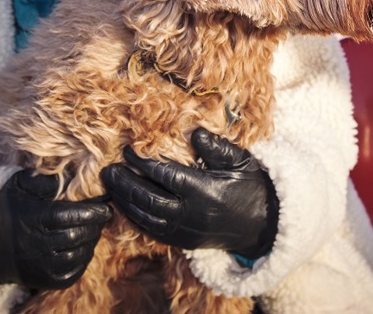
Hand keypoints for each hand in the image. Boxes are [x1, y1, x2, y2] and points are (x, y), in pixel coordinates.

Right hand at [0, 169, 111, 288]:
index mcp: (38, 219)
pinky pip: (75, 270)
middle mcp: (42, 245)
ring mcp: (44, 266)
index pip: (76, 215)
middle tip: (102, 214)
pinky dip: (84, 257)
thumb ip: (46, 180)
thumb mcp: (21, 185)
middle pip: (81, 234)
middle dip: (96, 224)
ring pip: (82, 253)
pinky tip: (83, 245)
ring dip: (91, 240)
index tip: (107, 204)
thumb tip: (72, 177)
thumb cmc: (6, 208)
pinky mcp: (47, 280)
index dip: (95, 211)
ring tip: (92, 228)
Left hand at [101, 128, 278, 258]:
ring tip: (110, 186)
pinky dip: (135, 219)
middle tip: (108, 169)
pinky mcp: (183, 241)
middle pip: (149, 199)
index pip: (165, 175)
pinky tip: (124, 206)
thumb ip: (216, 147)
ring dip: (125, 202)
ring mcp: (186, 231)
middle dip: (125, 184)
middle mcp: (191, 214)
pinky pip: (152, 231)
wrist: (264, 224)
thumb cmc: (252, 186)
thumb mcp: (241, 161)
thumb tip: (194, 131)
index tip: (128, 150)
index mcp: (205, 191)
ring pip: (146, 218)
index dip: (143, 163)